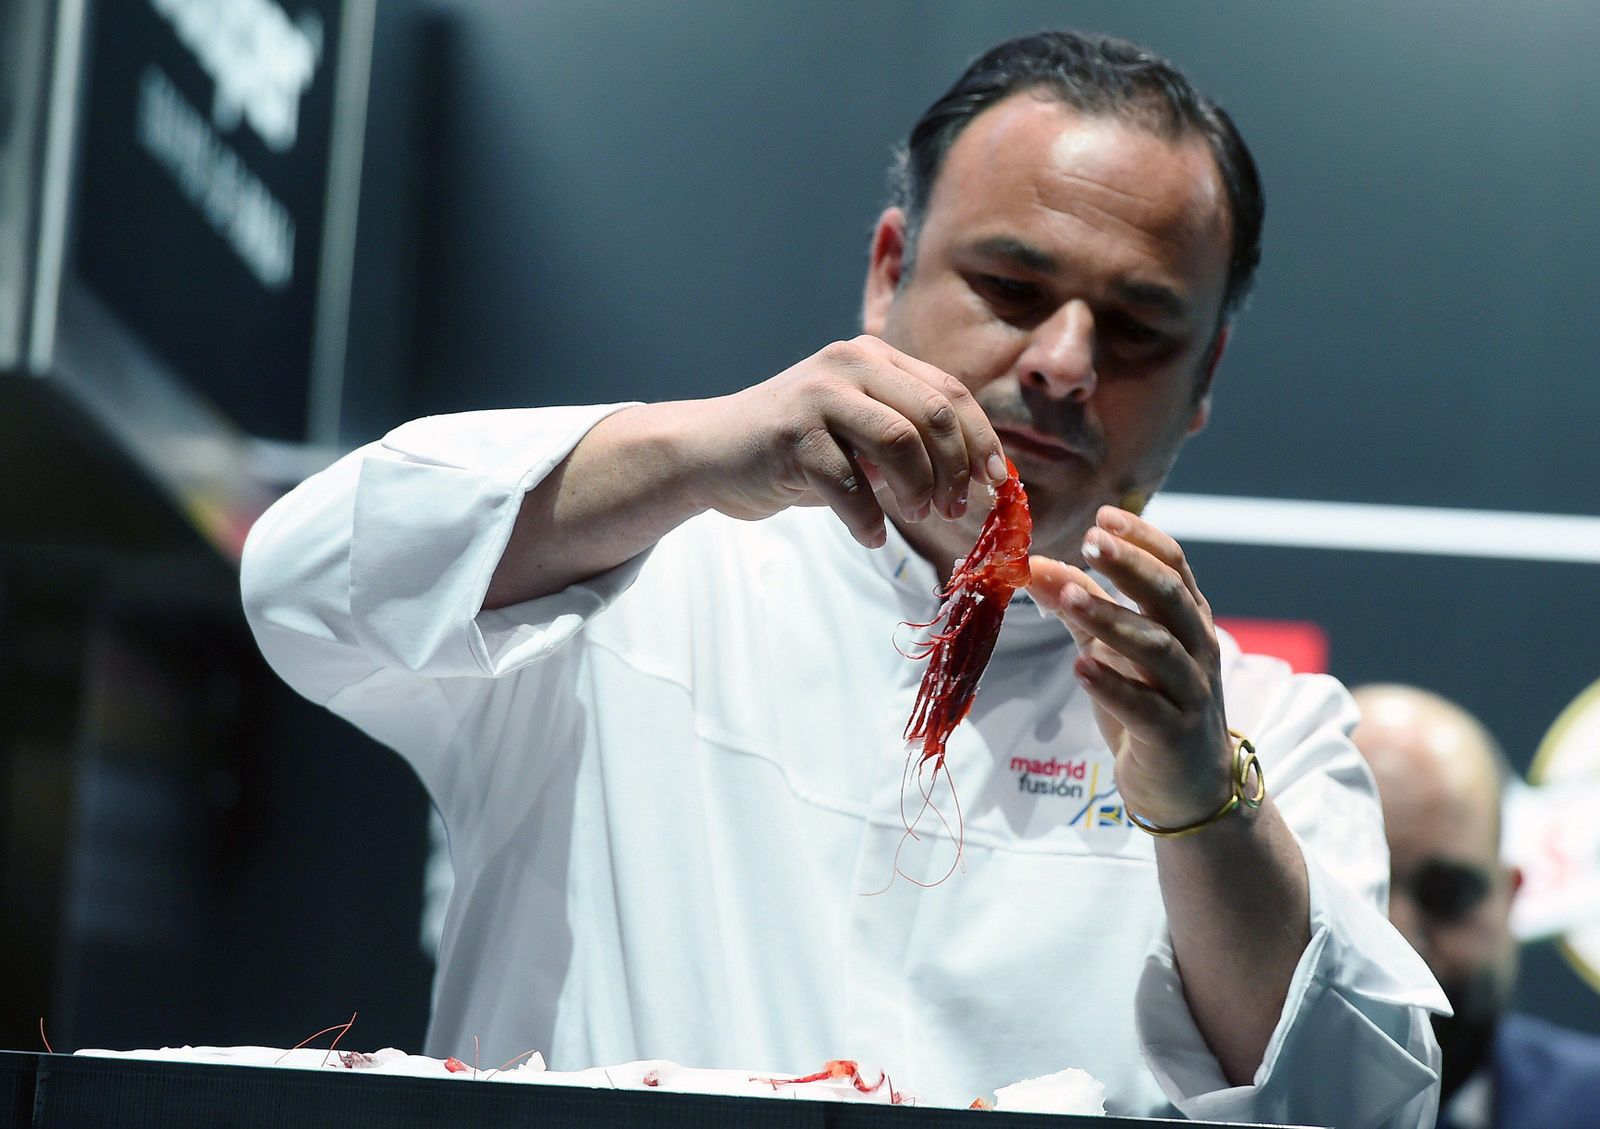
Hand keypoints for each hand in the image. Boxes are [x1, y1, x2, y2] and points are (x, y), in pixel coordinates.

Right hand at [688, 336, 1008, 546]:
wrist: (710, 452)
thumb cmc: (795, 450)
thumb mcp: (858, 434)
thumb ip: (908, 442)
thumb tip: (974, 483)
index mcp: (874, 358)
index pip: (950, 392)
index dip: (981, 440)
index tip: (995, 484)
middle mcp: (850, 363)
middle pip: (933, 413)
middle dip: (955, 469)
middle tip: (954, 510)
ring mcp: (819, 395)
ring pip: (899, 440)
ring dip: (918, 489)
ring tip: (916, 518)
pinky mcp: (791, 434)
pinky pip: (848, 482)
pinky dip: (868, 517)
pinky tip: (871, 536)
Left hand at [1028, 506, 1232, 827]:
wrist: (1189, 788)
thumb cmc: (1151, 705)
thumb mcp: (1113, 649)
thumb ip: (1079, 606)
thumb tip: (1033, 565)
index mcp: (1187, 621)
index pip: (1175, 566)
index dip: (1142, 539)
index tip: (1104, 517)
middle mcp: (1197, 650)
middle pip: (1170, 598)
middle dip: (1132, 567)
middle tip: (1091, 541)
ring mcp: (1190, 693)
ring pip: (1157, 649)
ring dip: (1113, 620)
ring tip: (1071, 599)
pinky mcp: (1174, 735)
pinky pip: (1146, 707)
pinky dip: (1113, 686)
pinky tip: (1080, 668)